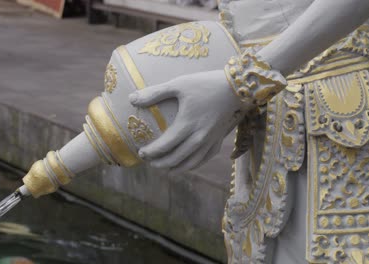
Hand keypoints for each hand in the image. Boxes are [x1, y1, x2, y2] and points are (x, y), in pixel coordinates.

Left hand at [129, 70, 243, 171]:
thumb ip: (154, 93)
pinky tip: (185, 164)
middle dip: (160, 163)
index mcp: (186, 125)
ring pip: (190, 163)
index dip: (151, 153)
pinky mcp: (218, 140)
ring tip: (163, 167)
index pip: (164, 146)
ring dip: (175, 168)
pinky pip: (204, 159)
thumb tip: (131, 99)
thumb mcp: (178, 84)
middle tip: (148, 161)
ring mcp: (210, 141)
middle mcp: (198, 138)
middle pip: (175, 159)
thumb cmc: (205, 83)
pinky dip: (192, 165)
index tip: (141, 152)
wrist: (237, 87)